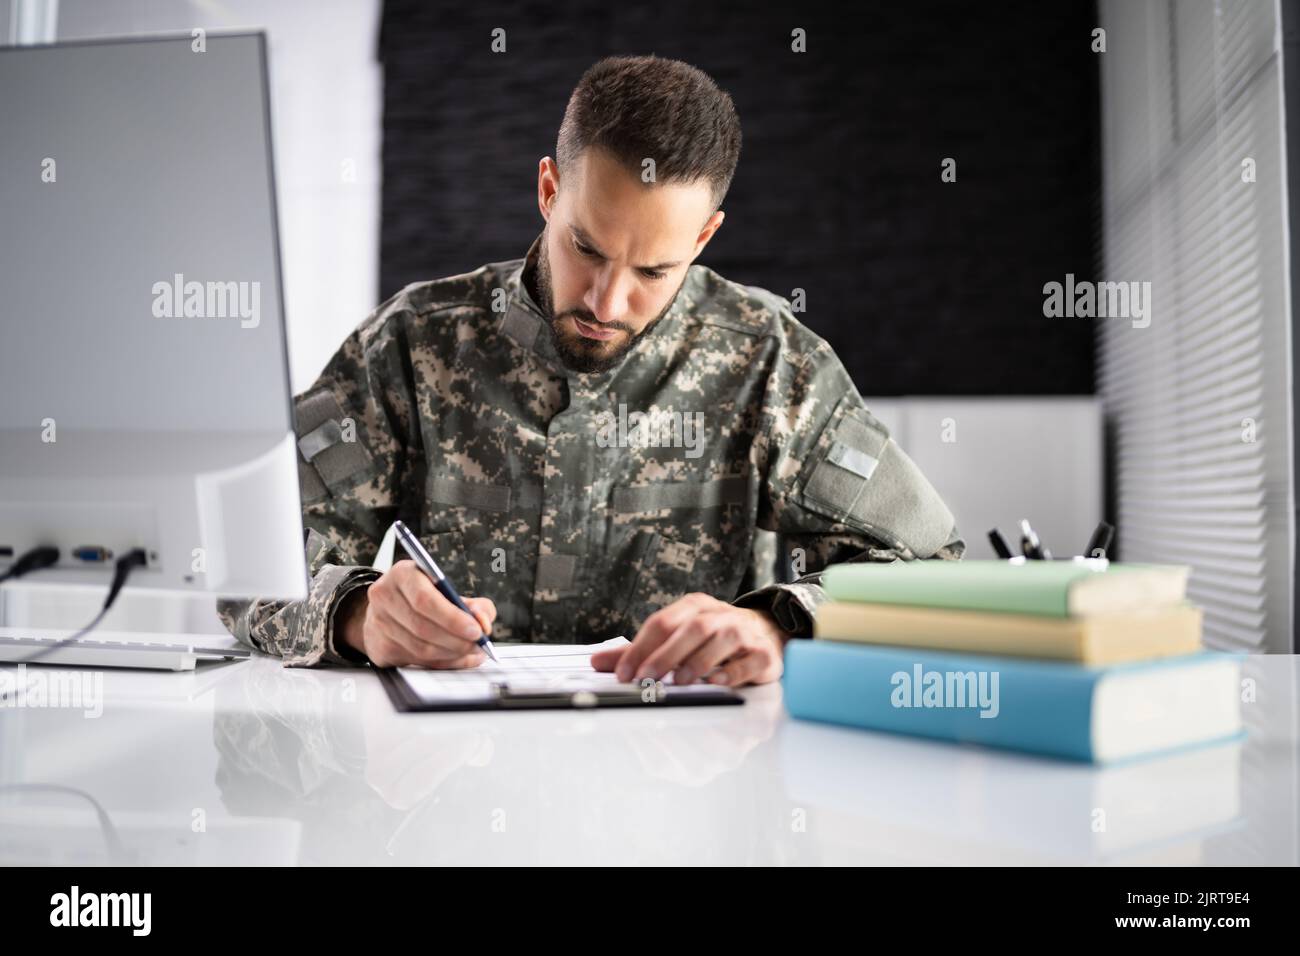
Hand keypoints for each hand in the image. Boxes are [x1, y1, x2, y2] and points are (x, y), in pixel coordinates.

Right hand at [338, 560, 495, 668]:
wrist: (387, 610)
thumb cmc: (424, 597)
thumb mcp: (449, 591)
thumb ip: (475, 605)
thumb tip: (483, 623)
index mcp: (403, 574)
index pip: (424, 599)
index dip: (452, 618)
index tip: (476, 630)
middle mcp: (385, 597)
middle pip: (423, 627)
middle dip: (457, 640)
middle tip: (479, 645)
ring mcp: (378, 624)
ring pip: (420, 648)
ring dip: (452, 653)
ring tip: (472, 651)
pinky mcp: (380, 648)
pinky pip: (417, 662)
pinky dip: (443, 662)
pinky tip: (458, 657)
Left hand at [590, 593, 788, 687]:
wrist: (766, 632)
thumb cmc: (714, 637)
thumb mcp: (677, 636)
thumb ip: (639, 651)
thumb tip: (598, 662)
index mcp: (694, 607)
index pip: (662, 622)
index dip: (640, 648)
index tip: (624, 674)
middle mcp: (718, 615)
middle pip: (690, 629)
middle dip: (665, 655)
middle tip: (645, 679)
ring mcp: (743, 633)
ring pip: (720, 639)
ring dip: (697, 661)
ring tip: (680, 681)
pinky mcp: (762, 654)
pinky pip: (748, 661)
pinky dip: (732, 672)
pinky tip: (717, 682)